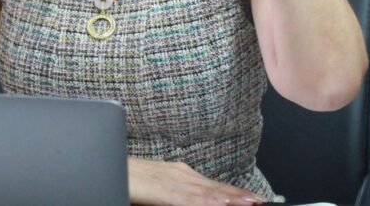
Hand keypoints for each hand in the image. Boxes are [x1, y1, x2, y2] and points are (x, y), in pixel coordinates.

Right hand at [128, 157, 266, 204]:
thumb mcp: (157, 190)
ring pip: (208, 193)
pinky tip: (222, 204)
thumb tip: (189, 200)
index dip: (234, 192)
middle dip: (239, 195)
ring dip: (231, 198)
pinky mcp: (164, 190)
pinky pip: (190, 199)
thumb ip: (174, 196)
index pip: (213, 185)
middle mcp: (181, 174)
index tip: (254, 198)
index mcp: (179, 174)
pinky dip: (208, 202)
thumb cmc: (130, 180)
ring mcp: (173, 180)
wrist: (107, 167)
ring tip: (251, 203)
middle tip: (261, 201)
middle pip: (216, 187)